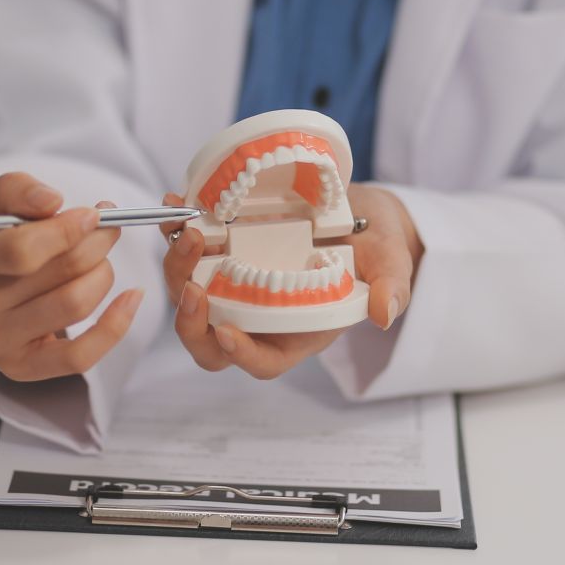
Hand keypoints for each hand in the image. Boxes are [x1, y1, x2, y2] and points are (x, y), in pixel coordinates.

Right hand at [0, 174, 143, 380]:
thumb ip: (13, 188)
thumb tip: (52, 202)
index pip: (23, 251)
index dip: (67, 230)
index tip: (92, 214)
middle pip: (60, 274)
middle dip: (96, 243)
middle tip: (107, 227)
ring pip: (76, 304)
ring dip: (103, 272)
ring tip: (100, 256)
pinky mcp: (21, 368)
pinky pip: (79, 357)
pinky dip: (115, 326)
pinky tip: (132, 296)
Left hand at [162, 185, 423, 378]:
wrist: (357, 210)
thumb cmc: (373, 246)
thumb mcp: (390, 262)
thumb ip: (390, 286)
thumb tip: (385, 312)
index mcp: (294, 332)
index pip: (260, 361)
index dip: (240, 354)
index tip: (226, 332)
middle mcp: (255, 315)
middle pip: (207, 338)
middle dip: (190, 321)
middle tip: (191, 287)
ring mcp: (233, 284)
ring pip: (188, 294)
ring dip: (178, 268)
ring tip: (189, 232)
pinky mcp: (220, 252)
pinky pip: (187, 251)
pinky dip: (174, 231)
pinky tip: (175, 204)